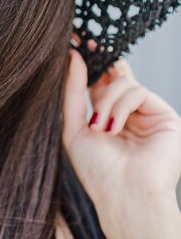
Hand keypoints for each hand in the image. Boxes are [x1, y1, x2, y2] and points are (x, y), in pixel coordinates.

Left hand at [62, 43, 180, 238]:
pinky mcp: (165, 116)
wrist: (123, 195)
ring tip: (100, 126)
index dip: (87, 63)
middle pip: (115, 75)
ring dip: (106, 101)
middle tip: (86, 45)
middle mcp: (127, 113)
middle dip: (100, 61)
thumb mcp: (74, 126)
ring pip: (123, 82)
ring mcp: (147, 113)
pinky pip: (137, 92)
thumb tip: (72, 56)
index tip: (73, 43)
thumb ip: (73, 91)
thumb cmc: (96, 169)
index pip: (97, 83)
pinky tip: (114, 127)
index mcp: (105, 117)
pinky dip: (121, 107)